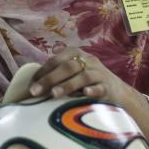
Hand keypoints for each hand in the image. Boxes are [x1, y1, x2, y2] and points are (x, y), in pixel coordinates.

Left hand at [28, 47, 148, 141]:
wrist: (118, 93)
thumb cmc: (88, 84)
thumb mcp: (74, 75)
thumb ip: (57, 75)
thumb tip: (31, 86)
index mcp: (76, 54)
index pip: (56, 60)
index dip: (42, 72)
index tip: (30, 86)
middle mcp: (88, 61)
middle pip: (67, 66)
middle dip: (49, 79)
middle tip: (35, 92)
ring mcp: (99, 73)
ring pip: (82, 76)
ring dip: (67, 84)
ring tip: (54, 94)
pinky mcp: (108, 87)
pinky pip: (100, 87)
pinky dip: (92, 90)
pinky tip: (85, 93)